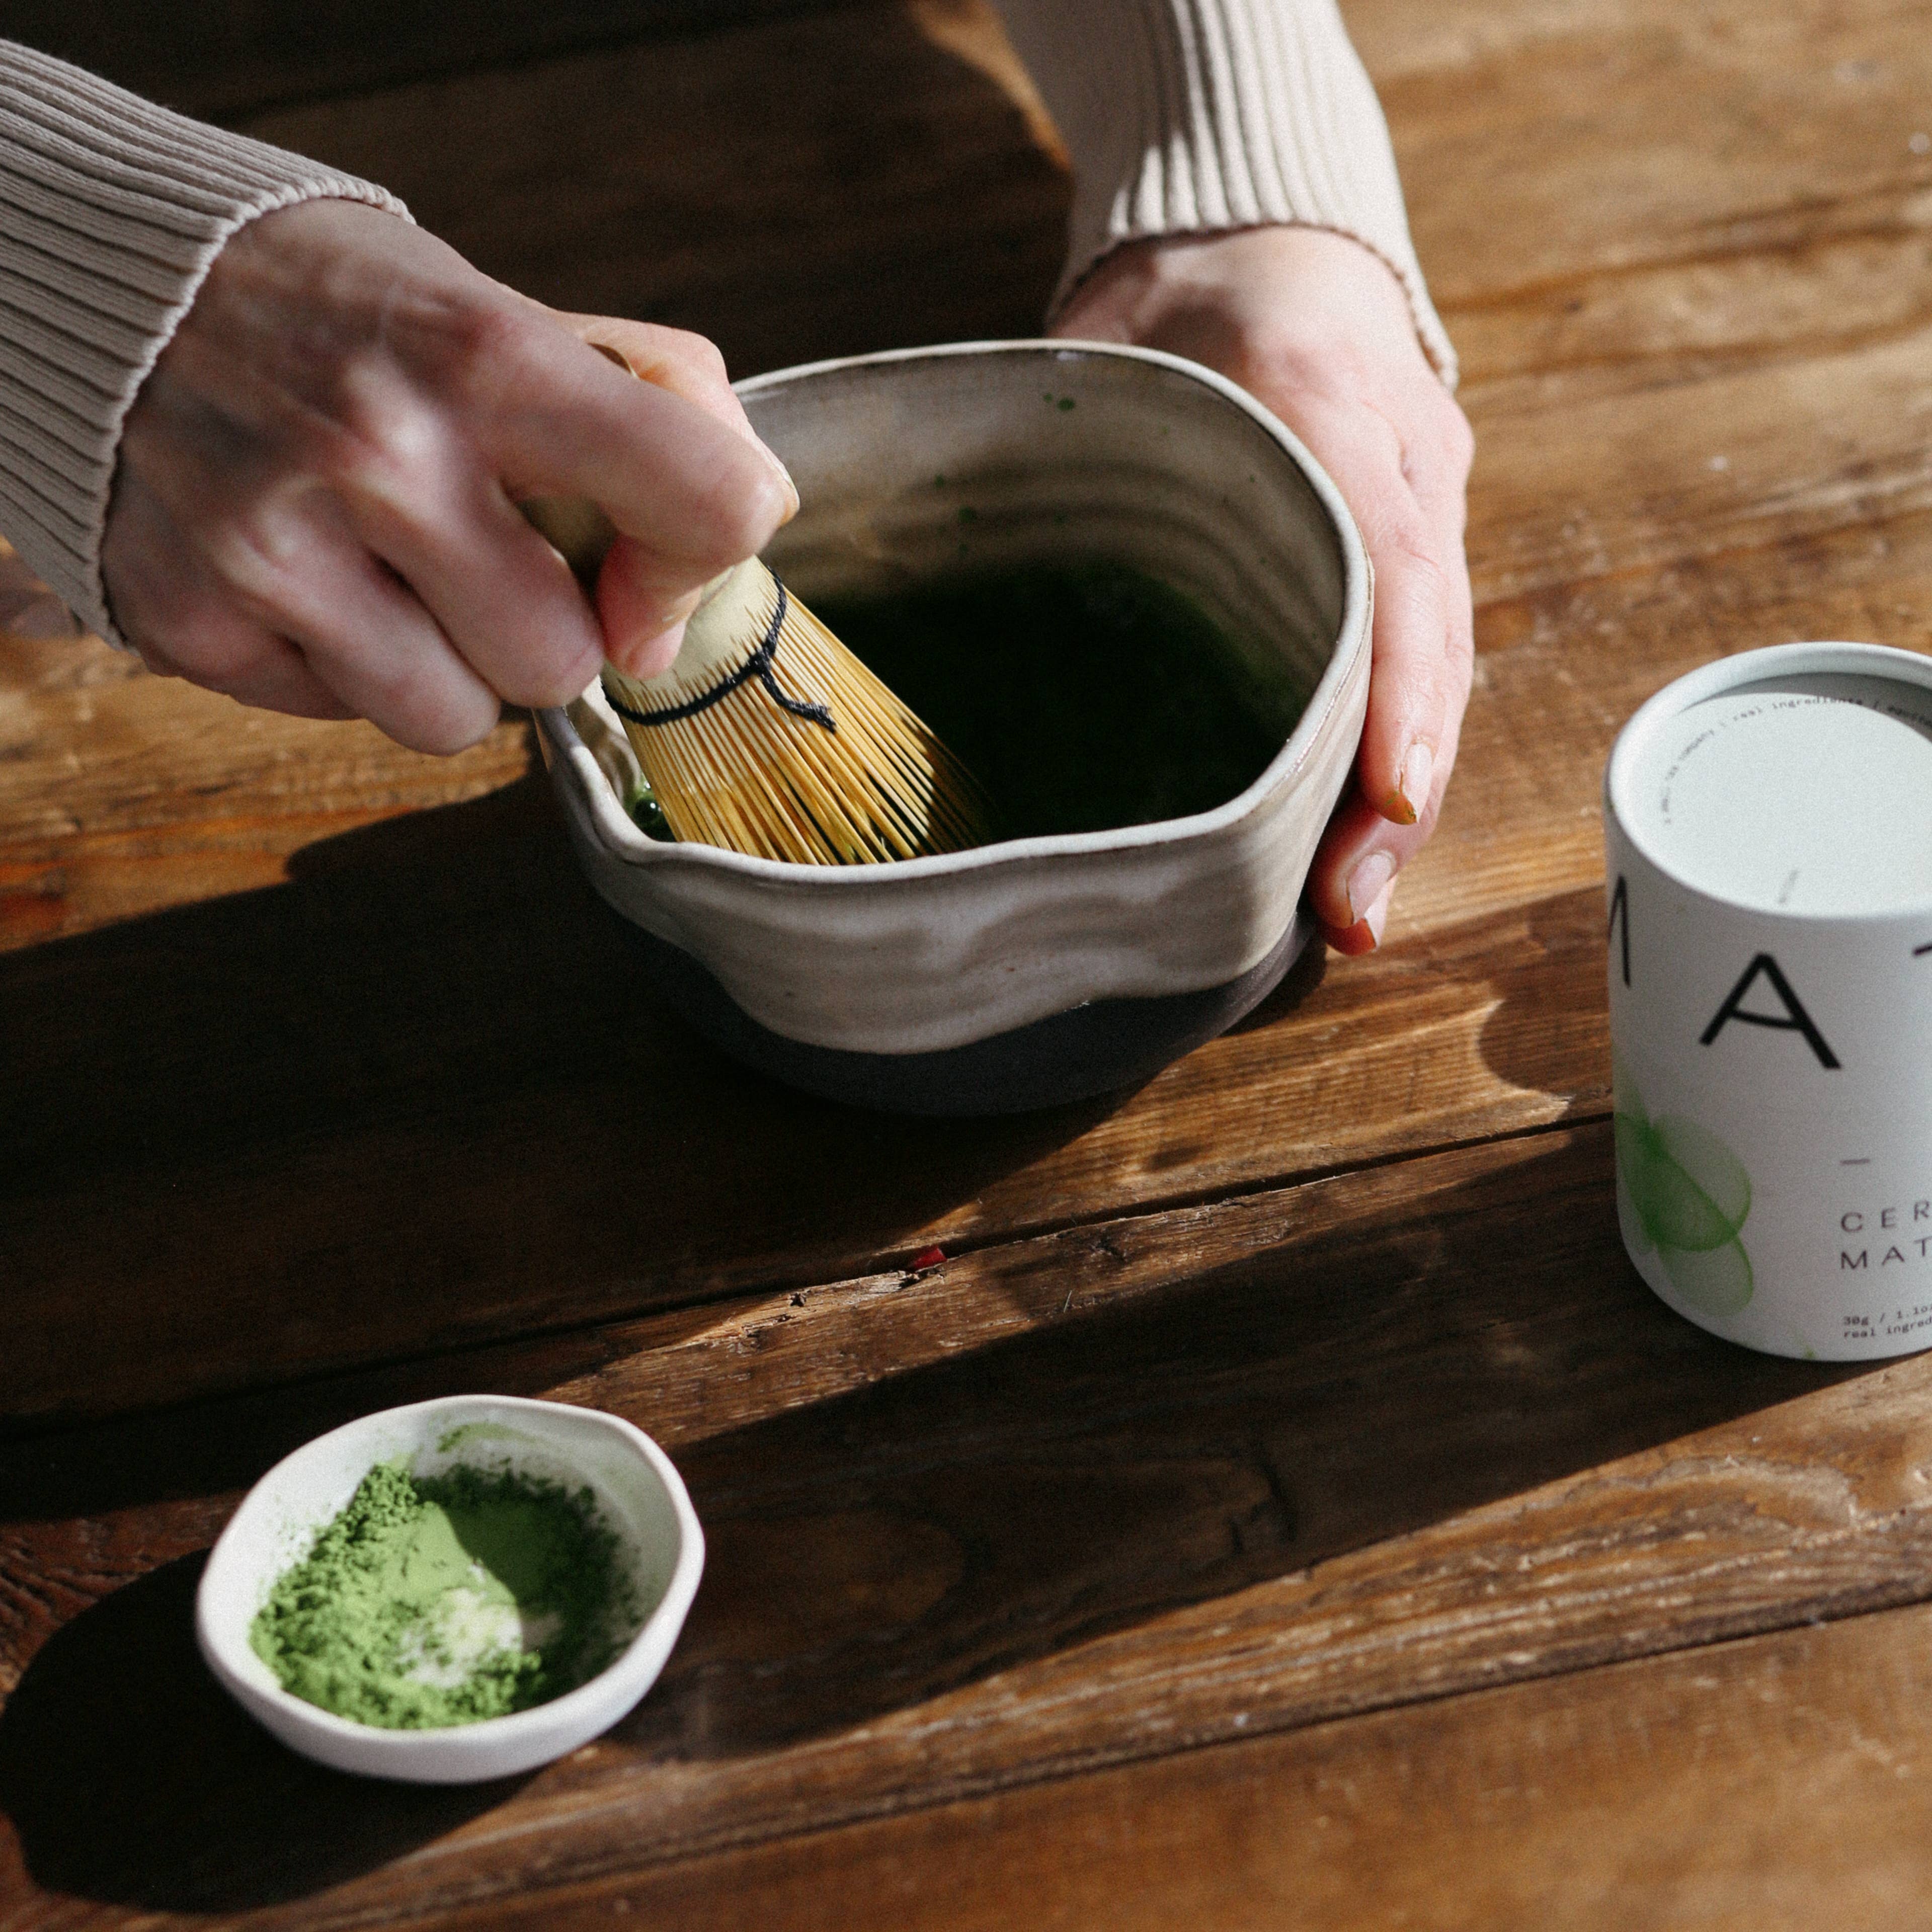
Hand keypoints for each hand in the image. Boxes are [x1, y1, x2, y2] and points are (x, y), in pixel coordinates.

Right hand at [103, 198, 796, 753]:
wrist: (115, 283)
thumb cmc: (356, 316)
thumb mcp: (516, 311)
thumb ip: (660, 414)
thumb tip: (718, 561)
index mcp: (487, 355)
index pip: (705, 503)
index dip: (701, 565)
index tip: (651, 572)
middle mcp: (375, 450)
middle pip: (561, 664)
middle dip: (539, 626)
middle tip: (478, 551)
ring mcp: (270, 545)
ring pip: (456, 720)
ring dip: (445, 664)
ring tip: (389, 568)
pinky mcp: (193, 621)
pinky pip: (346, 718)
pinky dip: (344, 665)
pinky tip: (310, 577)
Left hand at [1053, 227, 1473, 952]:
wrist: (1267, 252)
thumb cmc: (1178, 301)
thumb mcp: (1115, 334)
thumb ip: (1071, 430)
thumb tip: (970, 536)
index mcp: (1328, 395)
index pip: (1390, 553)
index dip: (1395, 683)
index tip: (1388, 794)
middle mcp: (1399, 462)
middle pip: (1428, 644)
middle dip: (1398, 788)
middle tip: (1347, 910)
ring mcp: (1419, 512)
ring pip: (1432, 673)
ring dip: (1398, 801)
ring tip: (1348, 912)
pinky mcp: (1405, 558)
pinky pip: (1409, 671)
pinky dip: (1380, 766)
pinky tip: (1343, 854)